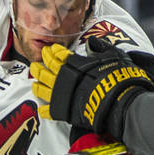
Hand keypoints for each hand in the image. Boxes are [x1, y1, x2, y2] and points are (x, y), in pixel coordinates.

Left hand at [31, 41, 153, 137]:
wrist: (118, 102)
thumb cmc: (118, 78)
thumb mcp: (113, 55)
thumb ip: (100, 48)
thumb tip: (91, 43)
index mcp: (75, 63)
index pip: (59, 55)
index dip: (54, 52)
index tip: (51, 50)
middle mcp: (64, 78)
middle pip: (46, 70)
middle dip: (40, 66)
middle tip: (36, 63)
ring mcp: (61, 95)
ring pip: (42, 89)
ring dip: (37, 85)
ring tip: (34, 83)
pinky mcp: (63, 112)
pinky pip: (49, 110)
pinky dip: (44, 109)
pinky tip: (42, 108)